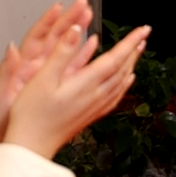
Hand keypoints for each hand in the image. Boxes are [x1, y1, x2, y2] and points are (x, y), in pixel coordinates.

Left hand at [0, 0, 92, 153]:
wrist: (5, 140)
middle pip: (56, 38)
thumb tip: (10, 48)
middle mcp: (36, 67)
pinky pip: (74, 67)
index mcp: (22, 66)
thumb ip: (5, 71)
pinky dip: (84, 55)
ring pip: (66, 49)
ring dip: (78, 32)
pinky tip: (93, 45)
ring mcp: (48, 75)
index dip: (48, 21)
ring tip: (89, 16)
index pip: (37, 37)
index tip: (59, 7)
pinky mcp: (58, 86)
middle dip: (69, 19)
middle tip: (82, 4)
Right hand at [3, 25, 149, 158]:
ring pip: (121, 82)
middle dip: (134, 50)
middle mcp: (95, 95)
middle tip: (143, 36)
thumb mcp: (43, 78)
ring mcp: (94, 107)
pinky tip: (125, 81)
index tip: (143, 30)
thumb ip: (62, 52)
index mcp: (86, 83)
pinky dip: (124, 85)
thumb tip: (76, 29)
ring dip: (131, 64)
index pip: (116, 58)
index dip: (130, 42)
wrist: (32, 146)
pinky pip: (115, 96)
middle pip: (122, 69)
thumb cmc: (32, 115)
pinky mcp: (90, 115)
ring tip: (137, 52)